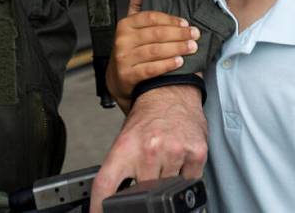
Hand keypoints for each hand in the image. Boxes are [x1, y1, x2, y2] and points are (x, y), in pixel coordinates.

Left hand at [90, 84, 207, 212]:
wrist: (171, 93)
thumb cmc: (147, 117)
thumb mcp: (125, 139)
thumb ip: (121, 169)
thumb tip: (116, 197)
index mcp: (125, 146)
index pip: (105, 185)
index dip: (99, 206)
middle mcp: (149, 149)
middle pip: (142, 192)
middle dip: (142, 188)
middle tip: (145, 174)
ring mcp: (174, 152)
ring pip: (168, 189)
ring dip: (165, 181)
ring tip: (163, 160)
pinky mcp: (195, 153)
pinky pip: (189, 181)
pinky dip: (184, 177)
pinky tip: (178, 160)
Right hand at [106, 0, 199, 111]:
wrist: (118, 78)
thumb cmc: (130, 49)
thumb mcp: (130, 28)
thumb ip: (136, 7)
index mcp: (125, 25)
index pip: (151, 18)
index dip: (171, 20)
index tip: (187, 23)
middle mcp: (123, 40)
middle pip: (156, 34)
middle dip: (179, 34)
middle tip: (195, 35)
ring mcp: (124, 58)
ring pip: (155, 51)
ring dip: (177, 48)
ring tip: (192, 47)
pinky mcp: (128, 76)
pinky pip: (151, 69)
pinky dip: (167, 65)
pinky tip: (179, 62)